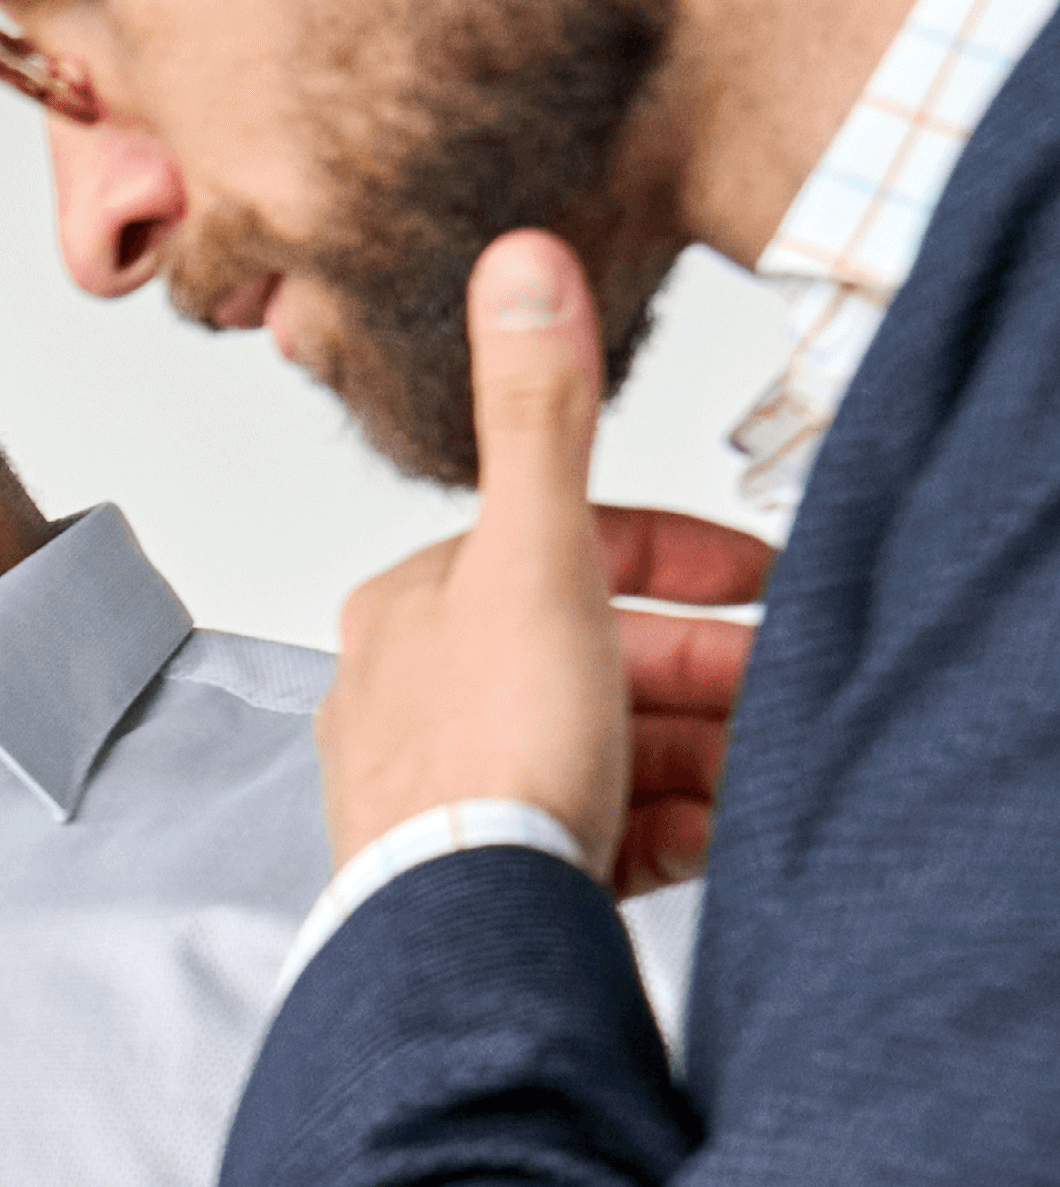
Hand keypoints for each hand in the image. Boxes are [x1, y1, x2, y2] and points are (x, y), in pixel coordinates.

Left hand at [319, 230, 774, 894]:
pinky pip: (586, 829)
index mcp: (415, 607)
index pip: (568, 552)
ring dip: (694, 751)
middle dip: (701, 672)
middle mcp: (412, 694)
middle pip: (595, 657)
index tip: (760, 583)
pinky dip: (657, 823)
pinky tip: (696, 835)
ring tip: (749, 772)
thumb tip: (516, 265)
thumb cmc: (492, 748)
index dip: (682, 561)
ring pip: (601, 744)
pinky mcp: (475, 868)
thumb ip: (539, 416)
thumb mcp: (535, 554)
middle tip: (774, 691)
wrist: (463, 921)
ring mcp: (443, 785)